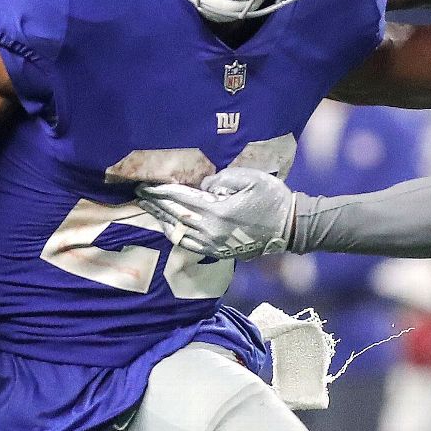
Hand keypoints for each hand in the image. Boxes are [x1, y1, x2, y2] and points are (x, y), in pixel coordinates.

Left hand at [136, 167, 296, 259]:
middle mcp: (210, 231)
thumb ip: (222, 179)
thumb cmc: (273, 198)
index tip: (145, 185)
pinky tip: (170, 227)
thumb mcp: (250, 179)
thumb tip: (203, 186)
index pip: (180, 199)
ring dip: (162, 219)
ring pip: (179, 233)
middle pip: (175, 216)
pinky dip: (175, 235)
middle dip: (156, 204)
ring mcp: (214, 244)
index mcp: (217, 211)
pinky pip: (189, 245)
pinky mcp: (219, 252)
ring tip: (151, 209)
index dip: (161, 191)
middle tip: (140, 194)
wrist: (290, 227)